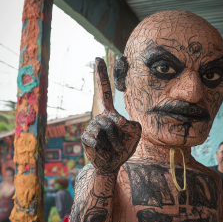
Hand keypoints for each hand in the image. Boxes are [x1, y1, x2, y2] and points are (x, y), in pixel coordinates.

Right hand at [81, 58, 141, 173]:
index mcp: (110, 112)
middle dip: (120, 135)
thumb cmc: (125, 146)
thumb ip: (131, 124)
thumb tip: (115, 120)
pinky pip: (96, 139)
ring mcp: (91, 126)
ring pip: (105, 130)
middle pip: (113, 120)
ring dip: (113, 142)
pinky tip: (103, 150)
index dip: (102, 75)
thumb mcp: (136, 133)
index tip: (98, 58)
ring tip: (112, 148)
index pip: (105, 90)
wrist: (113, 163)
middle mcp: (99, 116)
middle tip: (119, 144)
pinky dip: (104, 148)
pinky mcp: (85, 137)